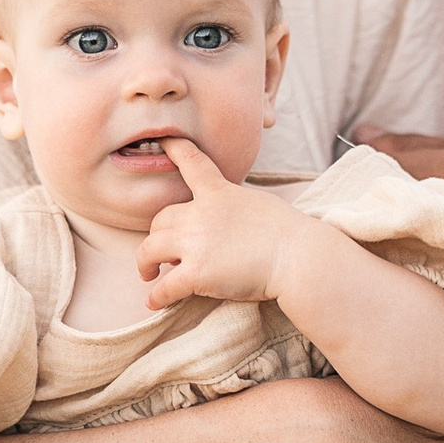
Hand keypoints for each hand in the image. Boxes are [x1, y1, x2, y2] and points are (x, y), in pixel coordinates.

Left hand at [138, 137, 285, 310]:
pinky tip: (154, 302)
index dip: (174, 149)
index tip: (163, 140)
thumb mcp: (258, 203)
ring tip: (148, 274)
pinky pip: (165, 286)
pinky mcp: (197, 273)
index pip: (191, 163)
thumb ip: (234, 206)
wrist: (297, 257)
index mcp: (218, 192)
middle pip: (160, 219)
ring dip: (145, 263)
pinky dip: (157, 296)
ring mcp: (196, 243)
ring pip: (149, 250)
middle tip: (161, 253)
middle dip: (157, 236)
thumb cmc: (289, 233)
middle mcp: (200, 214)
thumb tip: (226, 221)